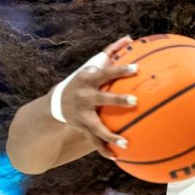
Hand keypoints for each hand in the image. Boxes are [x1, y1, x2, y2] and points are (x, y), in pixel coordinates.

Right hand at [54, 36, 137, 156]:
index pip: (107, 72)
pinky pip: (94, 141)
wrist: (57, 102)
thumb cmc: (83, 79)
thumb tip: (130, 38)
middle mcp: (85, 96)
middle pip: (102, 99)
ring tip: (125, 143)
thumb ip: (111, 52)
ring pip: (97, 127)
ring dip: (110, 136)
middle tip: (135, 102)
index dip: (121, 70)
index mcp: (89, 79)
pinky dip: (104, 150)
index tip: (137, 69)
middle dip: (117, 100)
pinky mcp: (83, 128)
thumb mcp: (92, 65)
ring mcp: (83, 114)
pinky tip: (117, 157)